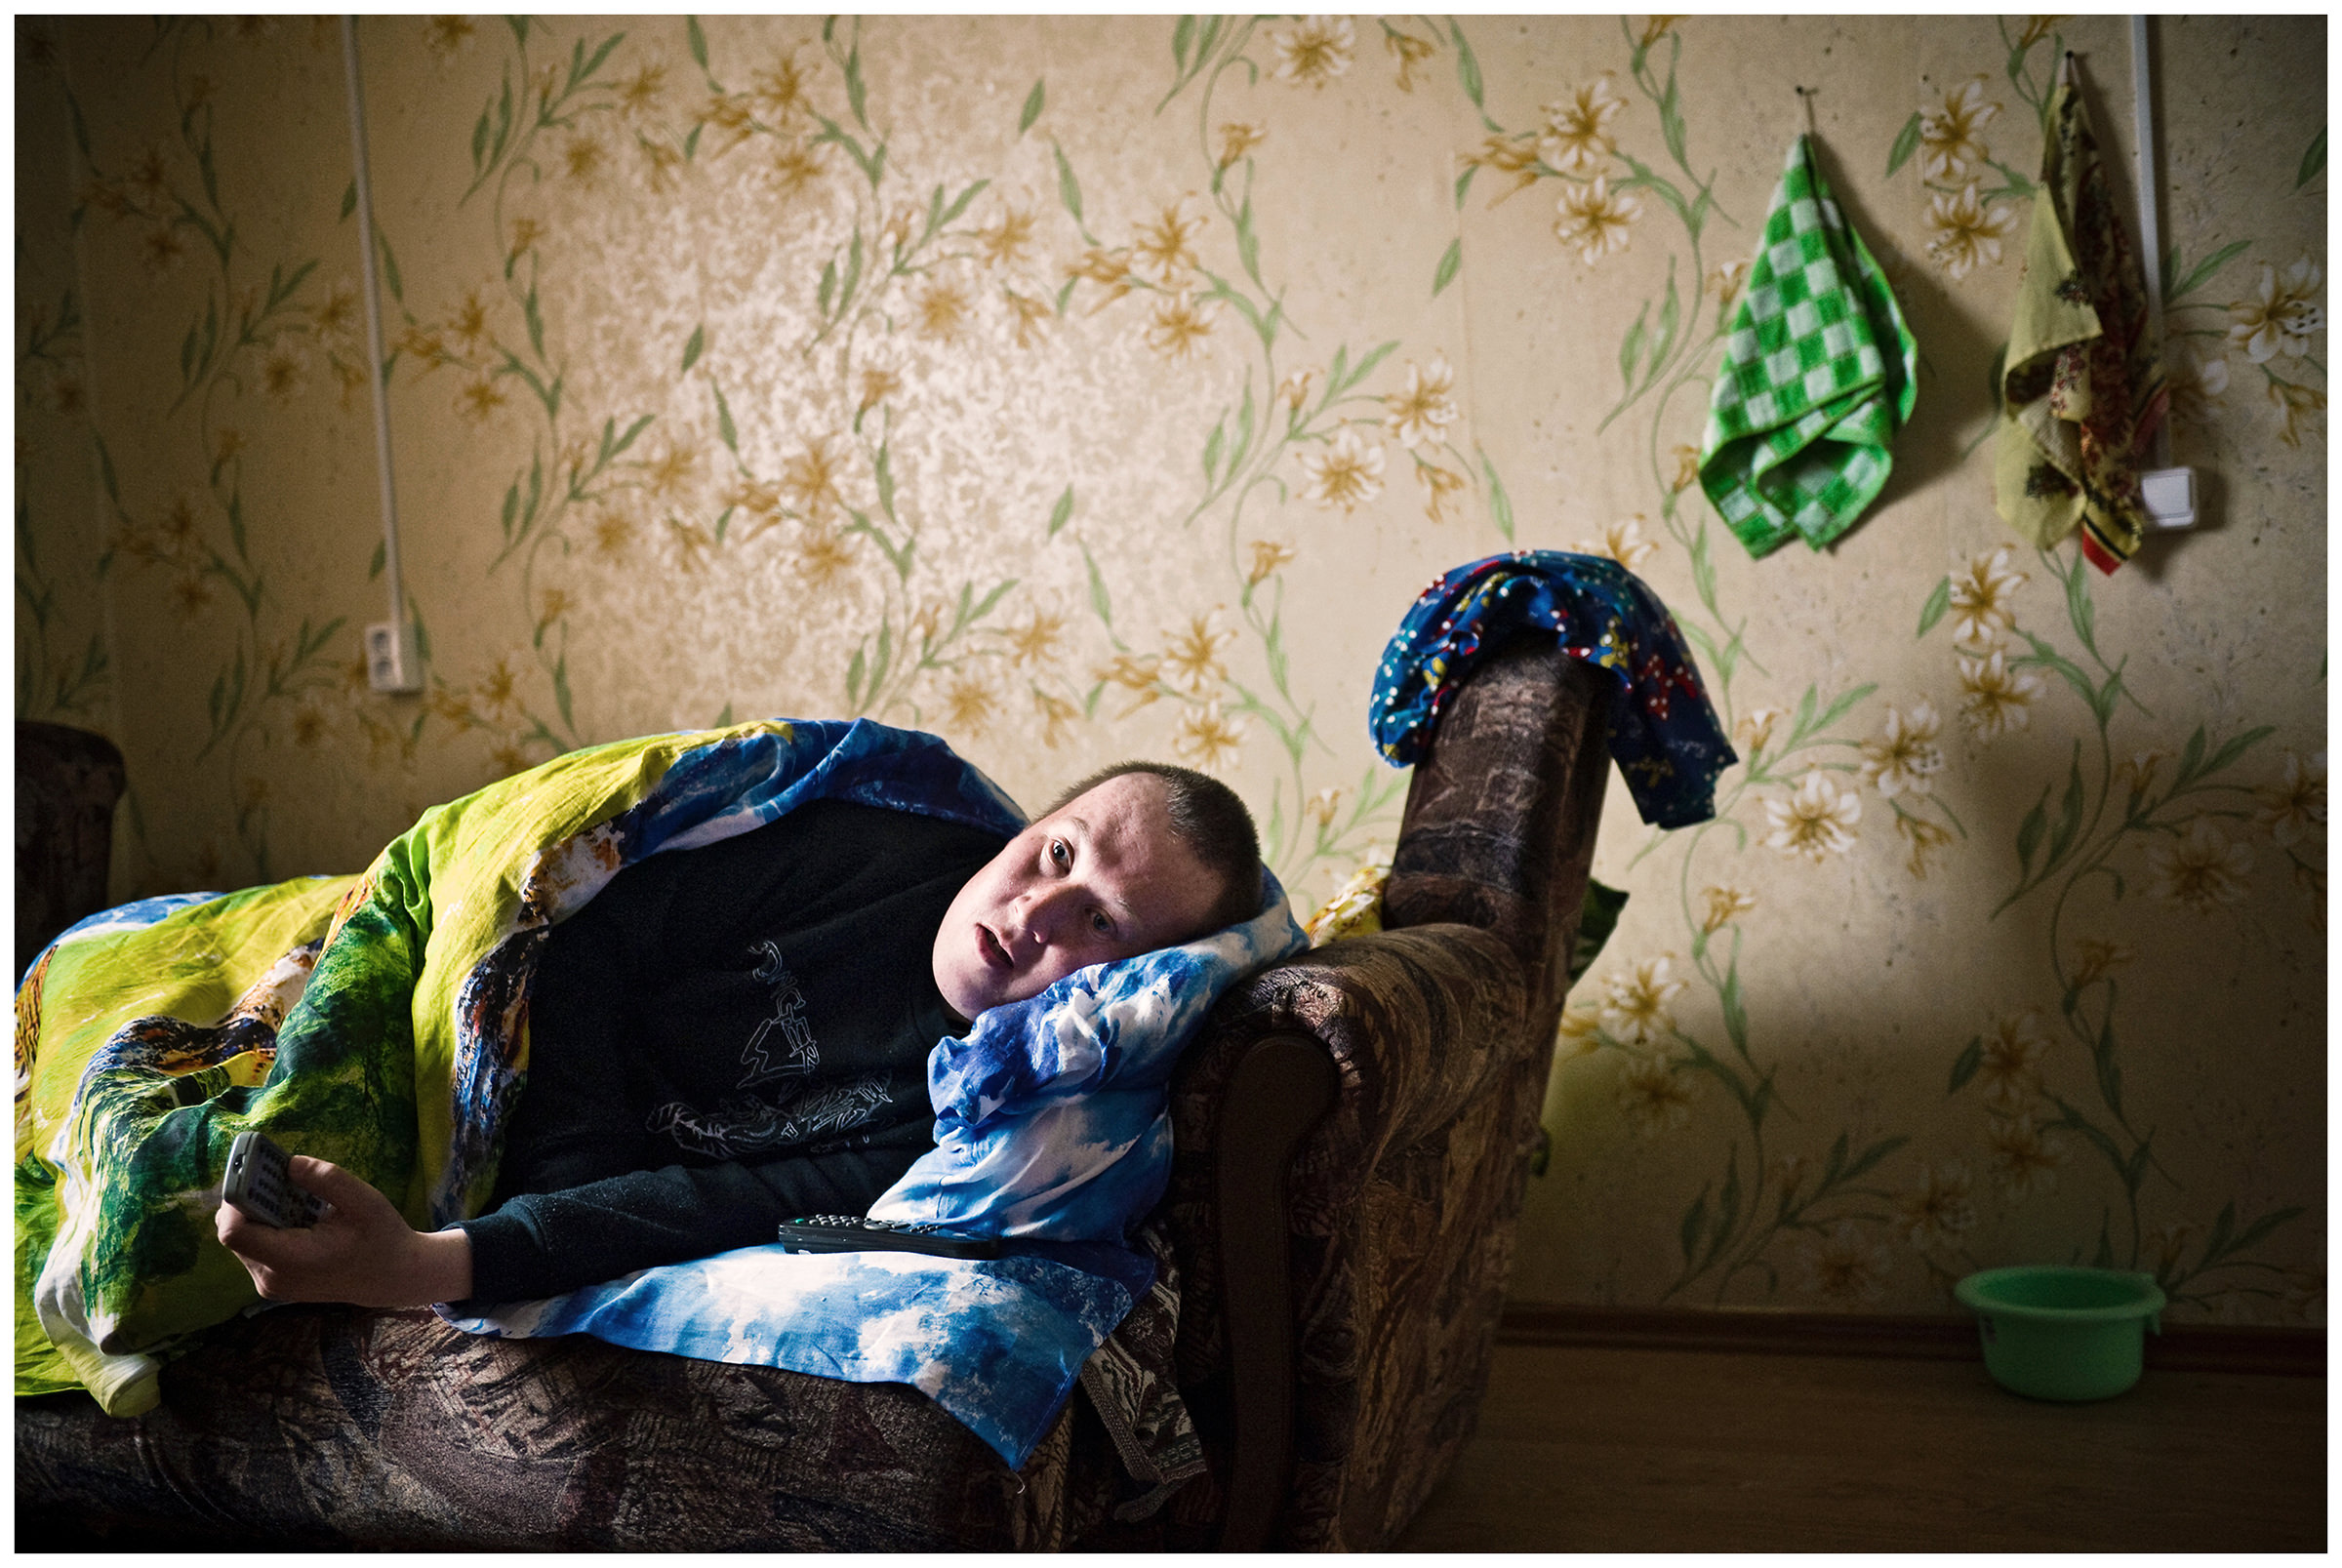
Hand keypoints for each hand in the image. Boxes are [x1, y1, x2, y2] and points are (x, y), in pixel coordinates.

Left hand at [214, 1154, 472, 1308]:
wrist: (393, 1278)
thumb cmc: (382, 1238)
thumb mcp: (365, 1202)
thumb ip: (327, 1180)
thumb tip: (289, 1163)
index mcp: (292, 1259)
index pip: (234, 1232)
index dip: (235, 1198)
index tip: (255, 1171)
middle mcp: (272, 1277)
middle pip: (233, 1233)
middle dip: (247, 1200)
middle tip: (275, 1176)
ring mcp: (270, 1285)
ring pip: (240, 1240)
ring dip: (256, 1213)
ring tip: (289, 1196)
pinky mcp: (273, 1284)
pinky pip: (252, 1249)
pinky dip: (265, 1227)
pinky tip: (295, 1215)